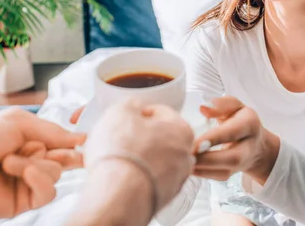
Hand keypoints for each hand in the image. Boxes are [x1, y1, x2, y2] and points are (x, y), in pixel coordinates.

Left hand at [0, 107, 84, 222]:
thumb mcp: (19, 121)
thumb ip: (53, 130)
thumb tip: (82, 137)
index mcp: (28, 141)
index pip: (60, 142)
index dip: (72, 142)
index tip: (85, 140)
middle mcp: (31, 161)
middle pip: (63, 158)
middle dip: (60, 152)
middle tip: (58, 150)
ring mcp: (28, 182)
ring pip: (56, 173)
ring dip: (36, 164)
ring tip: (9, 161)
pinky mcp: (24, 201)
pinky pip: (48, 191)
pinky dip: (39, 179)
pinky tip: (24, 172)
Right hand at [75, 99, 195, 223]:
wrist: (119, 196)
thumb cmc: (123, 152)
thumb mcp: (120, 112)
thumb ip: (131, 104)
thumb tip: (133, 107)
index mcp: (181, 129)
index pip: (162, 111)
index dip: (141, 112)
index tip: (129, 116)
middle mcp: (185, 155)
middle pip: (162, 137)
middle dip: (143, 136)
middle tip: (123, 137)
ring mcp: (176, 179)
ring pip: (158, 160)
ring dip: (142, 157)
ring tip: (121, 158)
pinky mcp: (164, 198)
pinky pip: (150, 180)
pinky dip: (139, 176)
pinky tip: (123, 175)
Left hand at [192, 97, 279, 184]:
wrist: (254, 143)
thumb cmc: (240, 119)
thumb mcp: (235, 106)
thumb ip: (222, 105)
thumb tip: (203, 108)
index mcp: (250, 124)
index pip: (233, 132)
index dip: (215, 138)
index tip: (196, 142)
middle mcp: (248, 146)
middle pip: (232, 158)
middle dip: (208, 159)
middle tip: (186, 154)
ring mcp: (241, 163)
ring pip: (223, 171)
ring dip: (201, 168)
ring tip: (183, 161)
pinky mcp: (231, 174)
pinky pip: (216, 177)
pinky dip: (200, 173)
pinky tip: (186, 166)